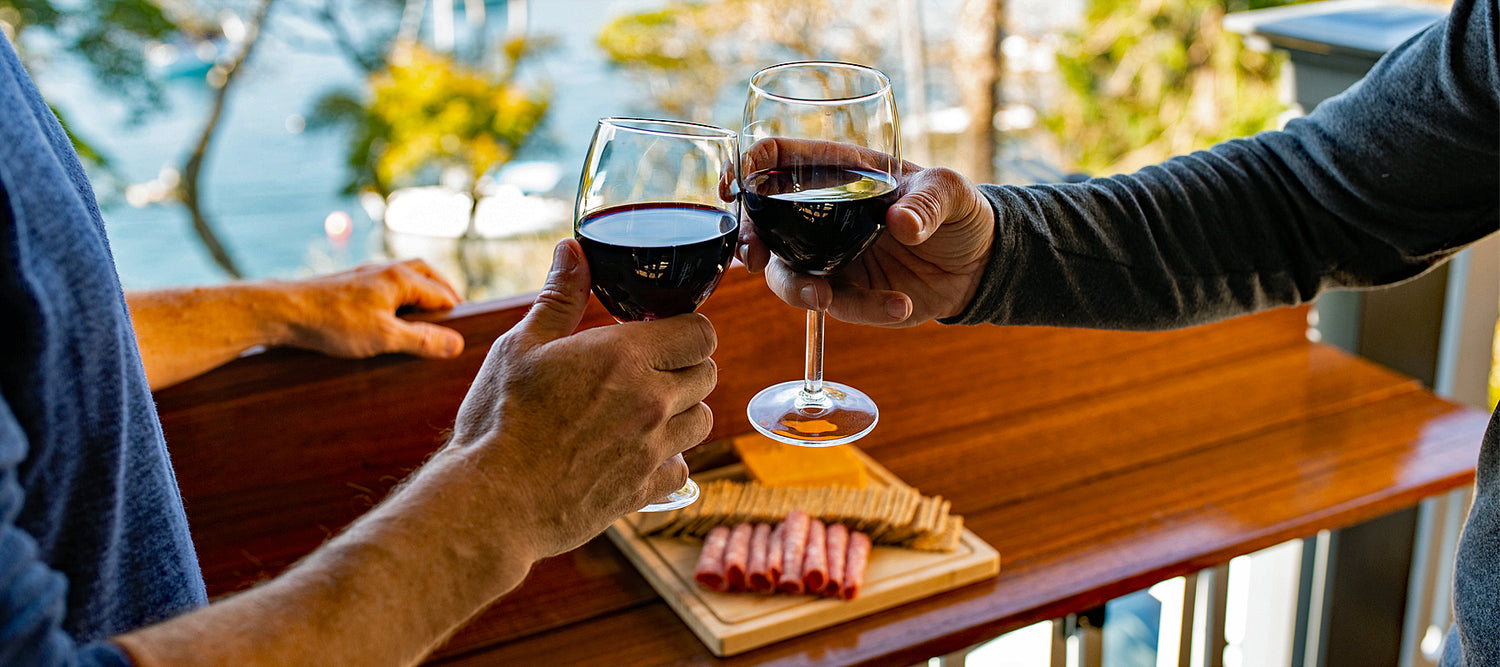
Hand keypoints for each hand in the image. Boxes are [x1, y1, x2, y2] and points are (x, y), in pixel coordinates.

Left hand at [281, 259, 465, 358]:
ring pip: (404, 276)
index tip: (465, 331)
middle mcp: (385, 270)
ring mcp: (365, 275)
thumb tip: (458, 344)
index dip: (456, 313)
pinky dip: (399, 295)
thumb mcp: (385, 337)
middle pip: (426, 273)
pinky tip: (390, 313)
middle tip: (454, 311)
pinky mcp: (349, 285)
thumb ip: (423, 340)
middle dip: (443, 291)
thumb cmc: (334, 323)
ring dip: (420, 290)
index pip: (442, 294)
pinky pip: (385, 284)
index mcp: (401, 278)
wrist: (284, 311)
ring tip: (426, 313)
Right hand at [446, 240, 716, 557]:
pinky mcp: (644, 490)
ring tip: (645, 408)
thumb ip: (559, 296)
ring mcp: (652, 448)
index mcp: (626, 357)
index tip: (663, 332)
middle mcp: (652, 401)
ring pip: (702, 420)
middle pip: (707, 373)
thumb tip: (573, 250)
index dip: (687, 328)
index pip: (700, 332)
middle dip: (685, 365)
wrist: (491, 501)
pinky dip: (668, 459)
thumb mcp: (521, 346)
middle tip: (652, 368)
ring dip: (682, 410)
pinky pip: (682, 468)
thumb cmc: (500, 418)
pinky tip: (636, 452)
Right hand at [736, 138, 995, 326]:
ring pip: (788, 274)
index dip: (749, 167)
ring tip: (823, 299)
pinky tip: (900, 306)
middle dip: (749, 241)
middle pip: (765, 224)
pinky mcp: (849, 294)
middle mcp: (824, 215)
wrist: (980, 264)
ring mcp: (831, 257)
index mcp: (840, 172)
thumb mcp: (949, 192)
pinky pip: (840, 306)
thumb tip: (901, 224)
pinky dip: (865, 310)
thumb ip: (926, 202)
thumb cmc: (959, 210)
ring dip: (796, 288)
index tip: (734, 184)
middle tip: (754, 258)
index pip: (781, 160)